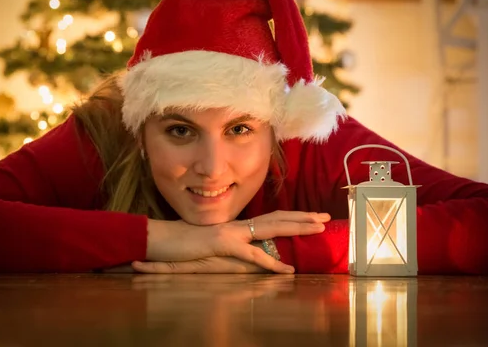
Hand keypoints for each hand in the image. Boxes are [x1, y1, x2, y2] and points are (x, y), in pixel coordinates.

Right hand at [146, 211, 329, 273]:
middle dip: (303, 217)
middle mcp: (237, 225)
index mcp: (236, 226)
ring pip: (270, 228)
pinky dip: (271, 264)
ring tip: (317, 228)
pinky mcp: (222, 245)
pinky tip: (287, 270)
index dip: (292, 216)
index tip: (312, 216)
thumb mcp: (212, 246)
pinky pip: (252, 256)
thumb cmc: (183, 244)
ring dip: (296, 228)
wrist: (160, 240)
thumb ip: (232, 248)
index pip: (269, 218)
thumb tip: (251, 252)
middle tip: (326, 217)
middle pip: (276, 218)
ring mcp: (230, 233)